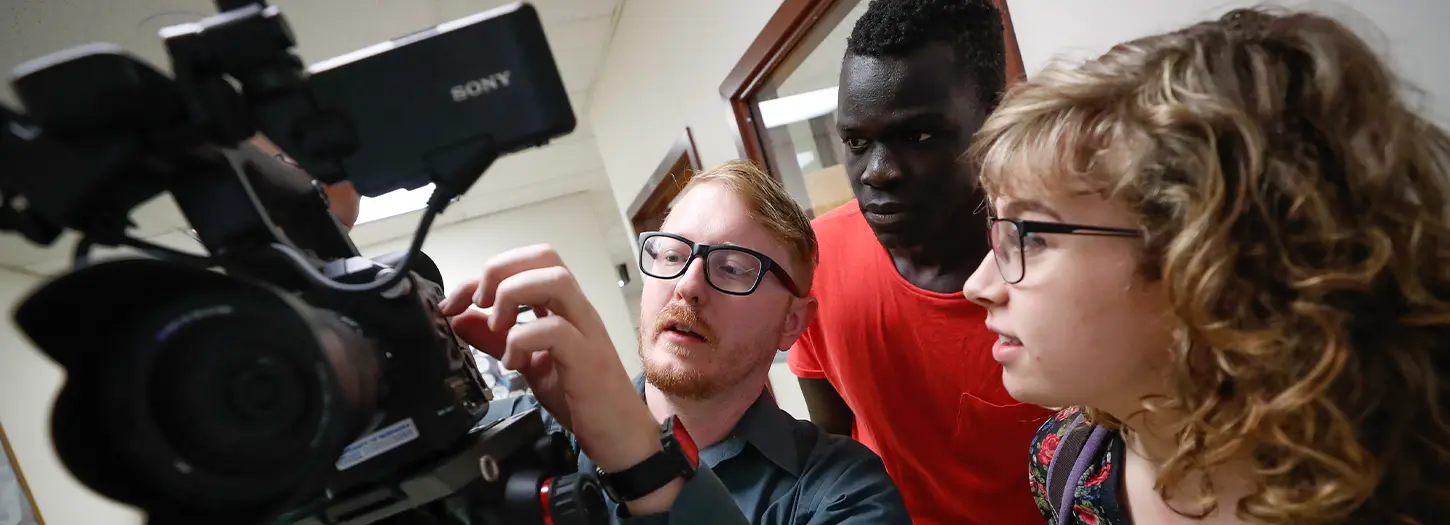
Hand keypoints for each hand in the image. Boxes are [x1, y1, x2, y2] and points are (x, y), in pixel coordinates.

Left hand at [439, 245, 662, 472]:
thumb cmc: (580, 398)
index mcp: (562, 307)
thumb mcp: (527, 364)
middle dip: (500, 270)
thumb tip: (460, 319)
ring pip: (555, 280)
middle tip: (479, 304)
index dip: (482, 275)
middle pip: (544, 256)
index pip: (526, 264)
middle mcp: (576, 310)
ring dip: (513, 295)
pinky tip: (513, 363)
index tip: (454, 303)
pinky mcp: (588, 358)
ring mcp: (586, 330)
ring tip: (498, 326)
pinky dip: (523, 340)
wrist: (619, 435)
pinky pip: (556, 330)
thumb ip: (495, 340)